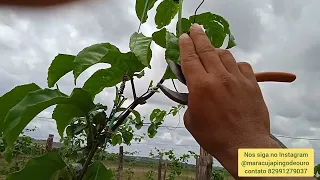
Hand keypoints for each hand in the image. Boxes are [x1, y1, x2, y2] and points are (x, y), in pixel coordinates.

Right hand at [179, 24, 295, 177]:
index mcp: (200, 86)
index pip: (190, 58)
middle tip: (194, 28)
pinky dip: (235, 65)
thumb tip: (194, 91)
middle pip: (207, 49)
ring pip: (225, 55)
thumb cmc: (213, 136)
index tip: (184, 36)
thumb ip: (190, 100)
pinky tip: (232, 70)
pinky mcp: (251, 84)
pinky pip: (243, 66)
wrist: (244, 144)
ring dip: (216, 51)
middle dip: (198, 36)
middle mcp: (218, 77)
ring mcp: (237, 79)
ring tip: (212, 52)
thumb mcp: (191, 119)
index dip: (185, 44)